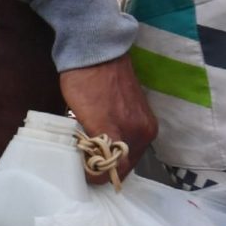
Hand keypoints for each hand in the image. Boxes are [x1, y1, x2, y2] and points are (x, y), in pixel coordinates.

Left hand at [59, 55, 157, 183]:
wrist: (96, 49)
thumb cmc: (87, 82)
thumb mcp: (90, 118)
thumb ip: (100, 145)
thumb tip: (100, 167)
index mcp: (137, 134)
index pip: (119, 171)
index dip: (98, 176)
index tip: (80, 174)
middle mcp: (146, 130)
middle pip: (126, 164)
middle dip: (107, 169)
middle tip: (83, 168)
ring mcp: (145, 120)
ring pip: (127, 151)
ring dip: (112, 157)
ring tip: (90, 156)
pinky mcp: (140, 111)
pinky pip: (128, 137)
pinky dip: (116, 143)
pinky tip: (101, 140)